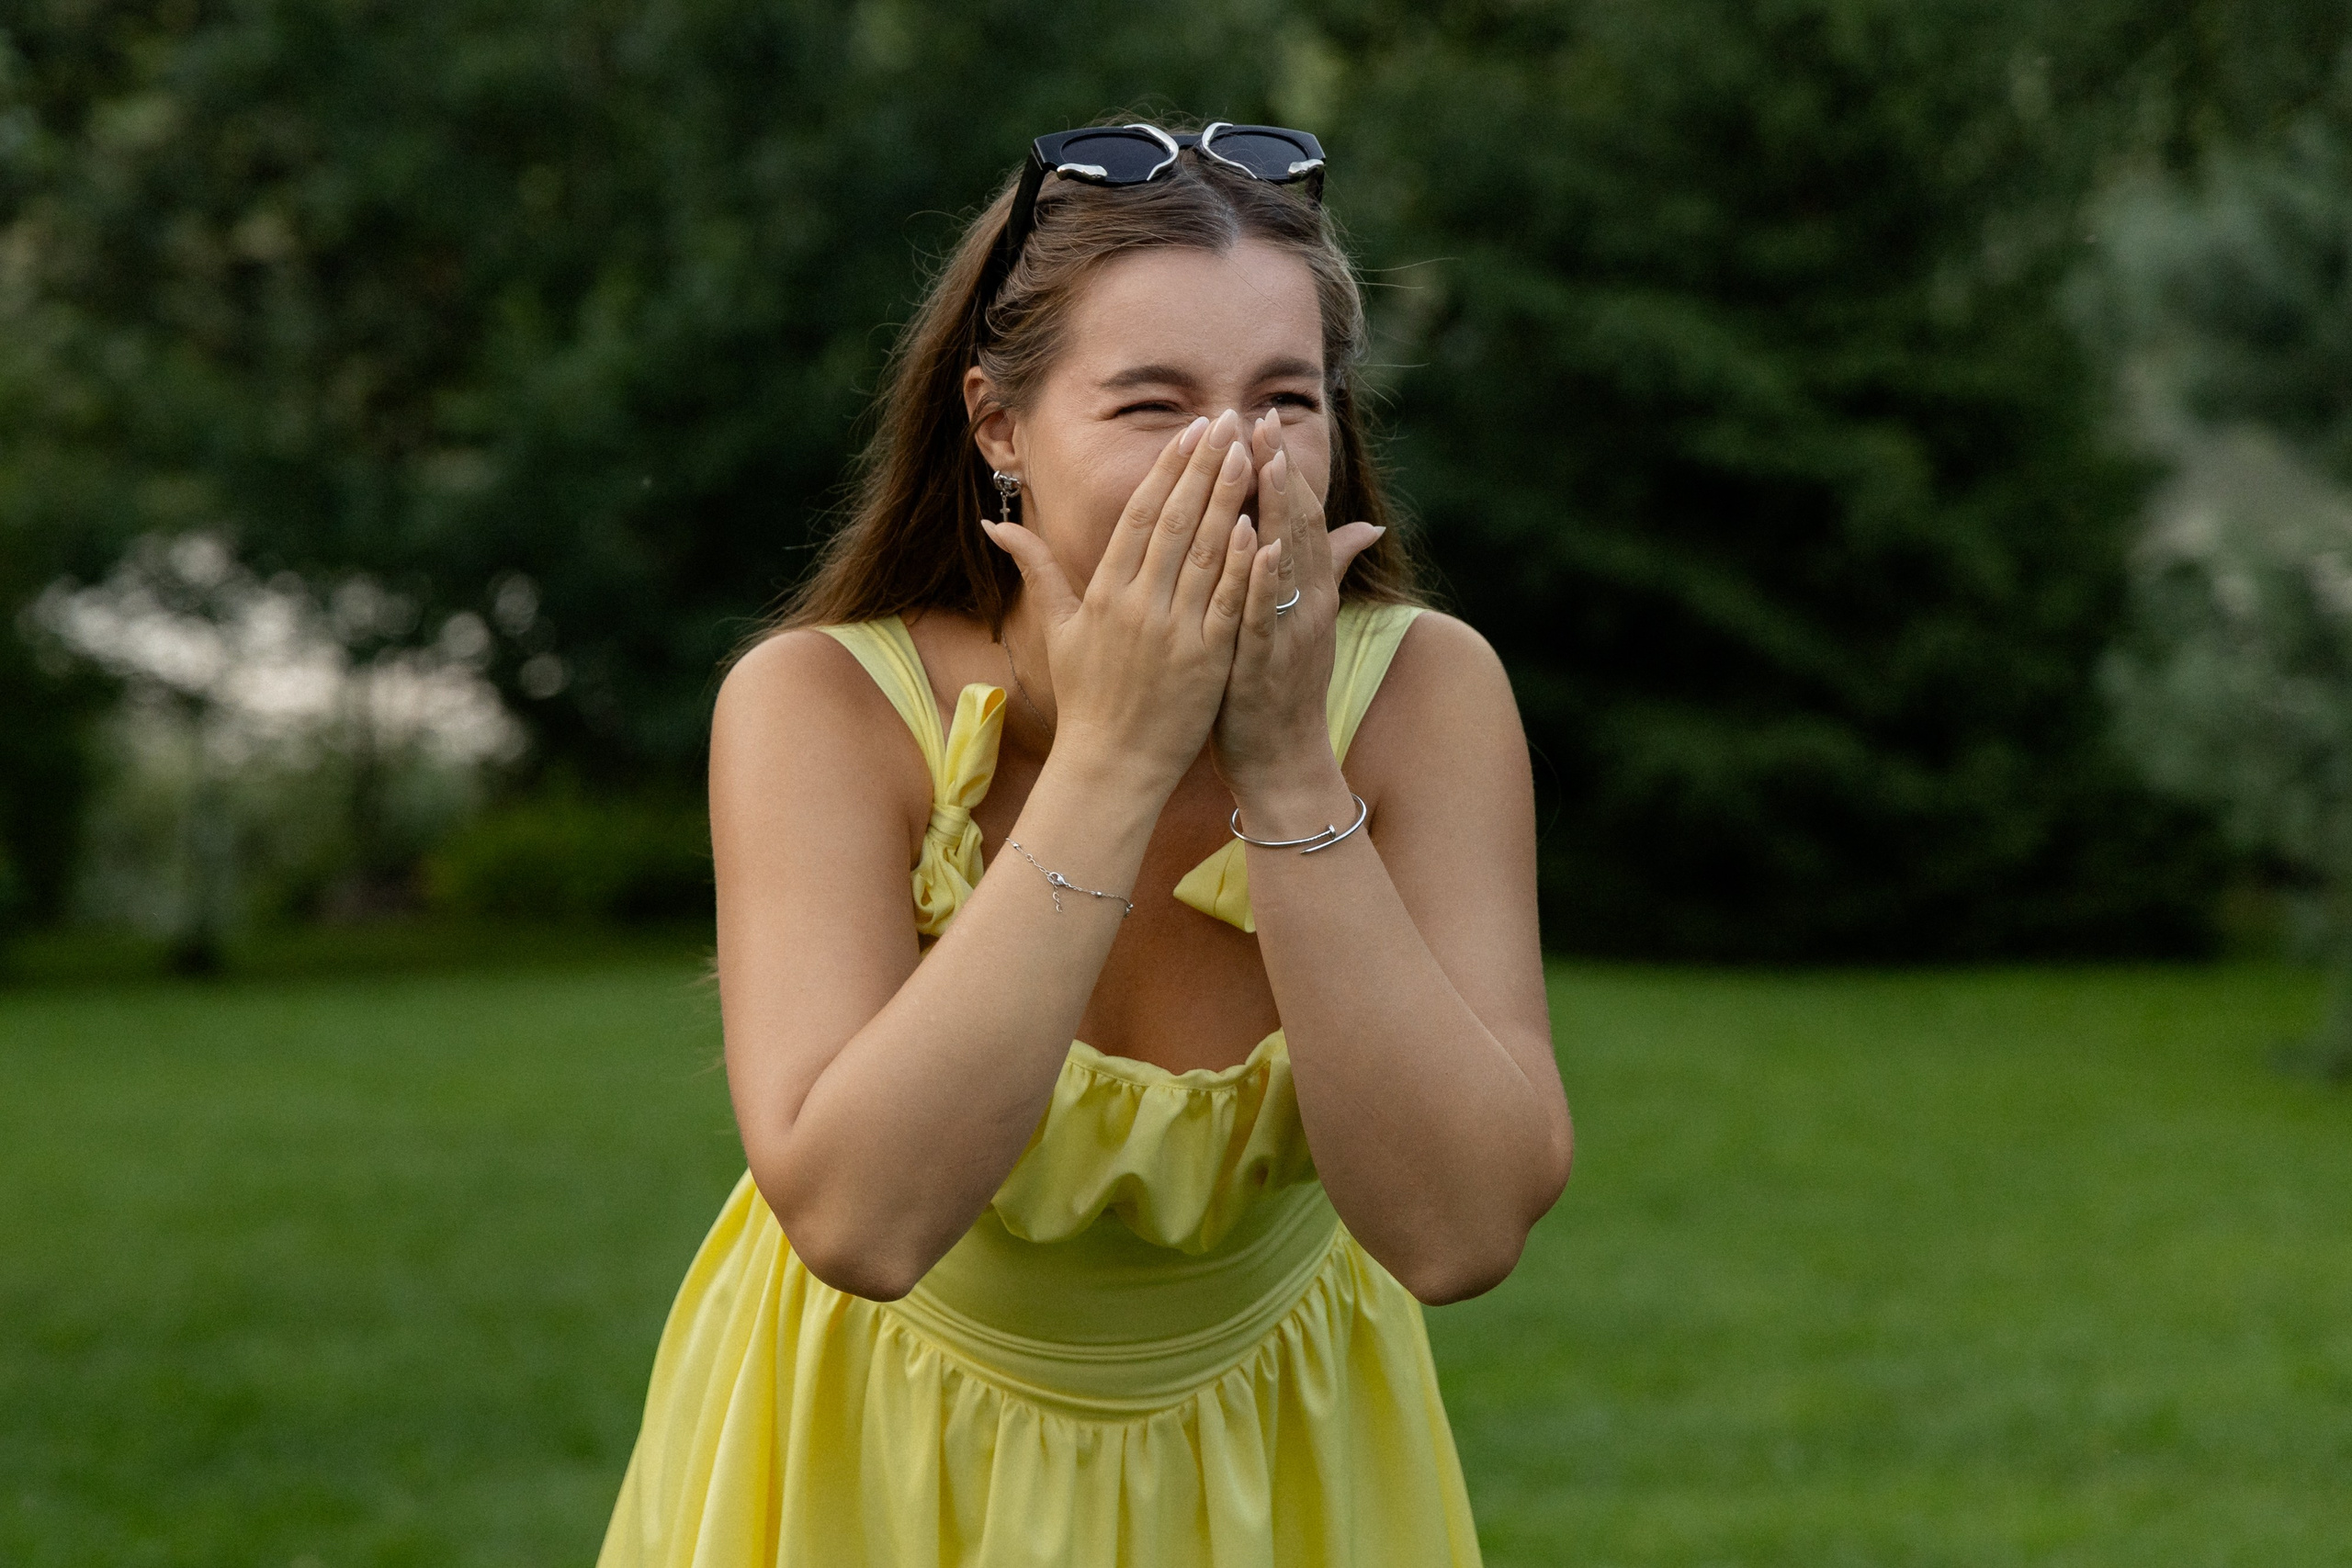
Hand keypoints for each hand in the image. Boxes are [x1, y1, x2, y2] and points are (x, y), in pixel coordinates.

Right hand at [981, 408, 1259, 791]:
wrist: (1111, 765)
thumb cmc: (1087, 698)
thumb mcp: (1059, 629)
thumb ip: (1037, 569)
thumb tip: (995, 525)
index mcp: (1105, 591)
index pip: (1140, 515)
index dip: (1166, 469)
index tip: (1189, 431)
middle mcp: (1139, 604)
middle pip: (1177, 521)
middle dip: (1205, 467)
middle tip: (1229, 422)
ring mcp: (1175, 632)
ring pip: (1207, 553)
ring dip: (1230, 500)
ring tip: (1252, 456)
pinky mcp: (1207, 661)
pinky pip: (1228, 603)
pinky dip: (1244, 565)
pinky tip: (1260, 526)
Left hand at [1212, 411, 1383, 810]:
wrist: (1282, 762)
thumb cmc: (1281, 688)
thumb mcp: (1308, 621)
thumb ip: (1333, 568)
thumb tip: (1371, 525)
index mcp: (1310, 591)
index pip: (1297, 516)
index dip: (1281, 466)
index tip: (1262, 417)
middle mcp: (1307, 605)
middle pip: (1295, 525)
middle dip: (1277, 470)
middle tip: (1258, 416)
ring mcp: (1290, 632)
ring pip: (1285, 560)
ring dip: (1274, 508)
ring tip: (1260, 459)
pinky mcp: (1266, 663)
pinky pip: (1266, 612)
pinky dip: (1264, 577)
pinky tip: (1256, 541)